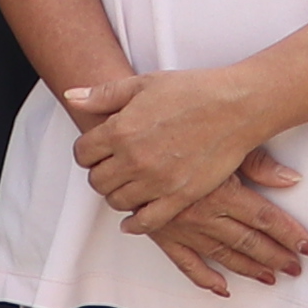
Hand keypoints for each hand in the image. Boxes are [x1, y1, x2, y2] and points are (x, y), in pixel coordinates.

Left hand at [64, 63, 277, 229]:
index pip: (82, 153)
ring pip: (117, 202)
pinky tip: (134, 218)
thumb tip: (71, 96)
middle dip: (100, 174)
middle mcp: (134, 159)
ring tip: (129, 184)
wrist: (236, 107)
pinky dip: (135, 224)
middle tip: (112, 168)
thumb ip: (103, 94)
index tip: (97, 151)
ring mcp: (156, 181)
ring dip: (118, 194)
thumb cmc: (192, 90)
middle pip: (97, 181)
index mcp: (121, 130)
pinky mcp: (179, 197)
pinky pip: (146, 222)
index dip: (87, 152)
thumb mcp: (143, 83)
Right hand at [137, 151, 307, 294]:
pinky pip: (187, 264)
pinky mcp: (163, 235)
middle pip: (249, 241)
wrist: (126, 139)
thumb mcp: (221, 141)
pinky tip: (223, 288)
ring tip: (271, 278)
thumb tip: (292, 179)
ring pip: (224, 255)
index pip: (265, 219)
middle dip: (276, 257)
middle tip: (296, 268)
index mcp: (221, 191)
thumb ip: (258, 164)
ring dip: (249, 269)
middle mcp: (204, 214)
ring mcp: (183, 228)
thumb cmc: (177, 133)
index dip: (290, 234)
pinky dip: (205, 278)